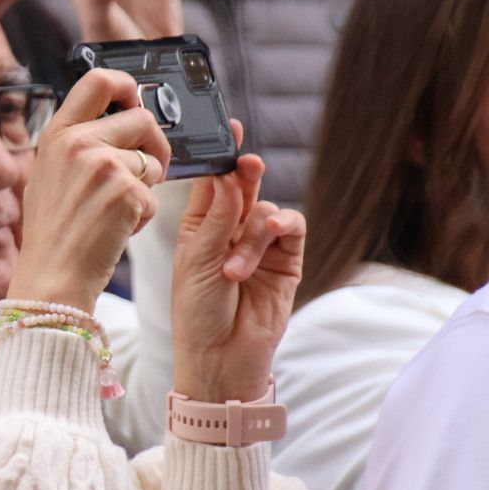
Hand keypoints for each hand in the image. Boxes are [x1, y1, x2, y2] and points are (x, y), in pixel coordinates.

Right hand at [7, 68, 172, 310]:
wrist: (52, 275)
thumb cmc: (53, 232)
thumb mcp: (50, 174)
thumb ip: (78, 144)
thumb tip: (117, 122)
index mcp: (58, 133)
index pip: (98, 80)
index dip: (127, 84)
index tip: (136, 100)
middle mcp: (78, 142)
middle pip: (142, 118)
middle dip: (155, 145)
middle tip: (149, 169)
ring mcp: (103, 165)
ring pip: (152, 161)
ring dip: (147, 187)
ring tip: (118, 210)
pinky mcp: (126, 192)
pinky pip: (154, 195)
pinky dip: (143, 216)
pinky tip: (116, 228)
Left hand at [170, 122, 306, 402]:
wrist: (221, 359)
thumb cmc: (197, 314)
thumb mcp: (198, 261)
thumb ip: (218, 218)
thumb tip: (231, 175)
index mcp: (200, 226)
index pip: (213, 182)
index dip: (220, 157)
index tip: (227, 130)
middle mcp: (231, 230)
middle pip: (243, 187)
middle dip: (245, 175)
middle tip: (248, 165)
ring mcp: (260, 244)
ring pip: (266, 209)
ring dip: (253, 232)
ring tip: (235, 269)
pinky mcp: (286, 260)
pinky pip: (291, 227)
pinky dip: (282, 226)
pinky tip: (271, 236)